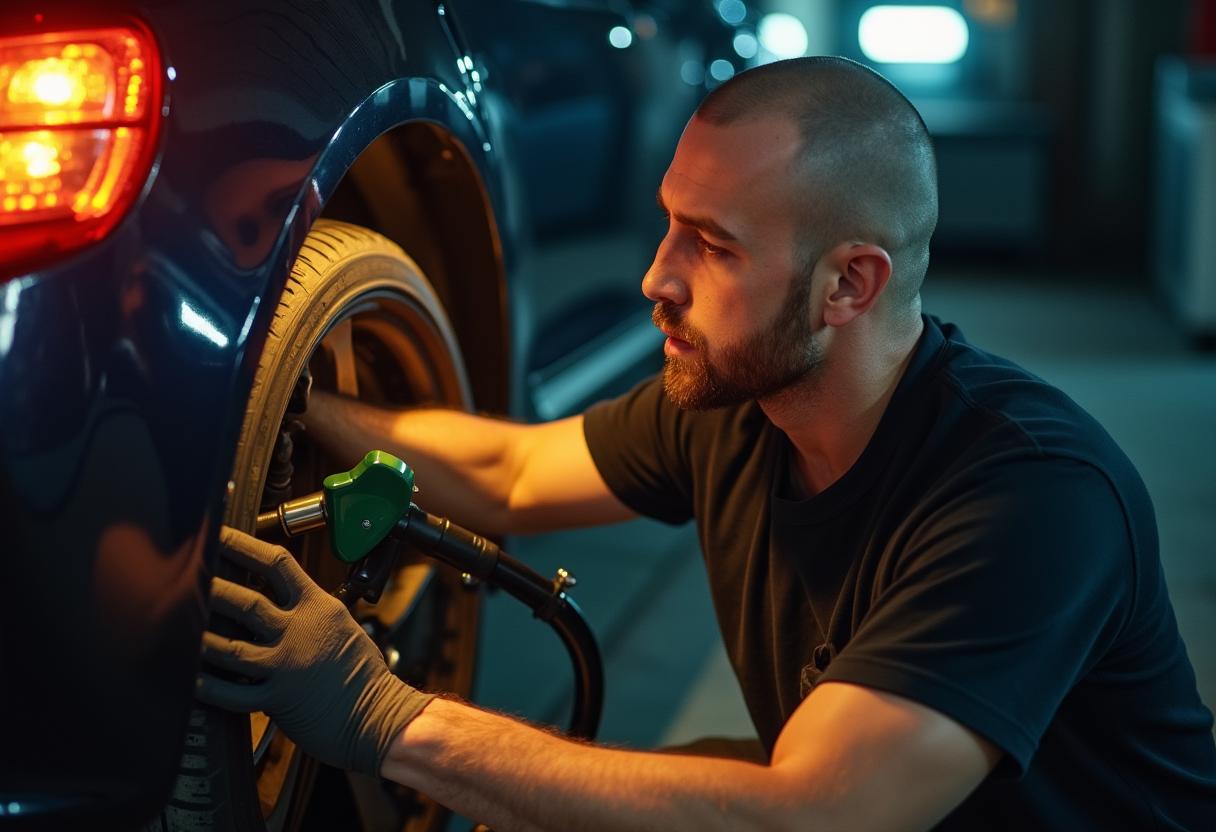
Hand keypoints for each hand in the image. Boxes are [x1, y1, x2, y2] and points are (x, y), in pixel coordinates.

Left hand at [195, 526, 434, 774]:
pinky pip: (233, 693)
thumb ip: (312, 612)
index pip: (277, 564)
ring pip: (231, 647)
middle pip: (246, 602)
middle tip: (188, 578)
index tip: (220, 536)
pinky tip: (191, 678)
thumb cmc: (366, 676)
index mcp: (319, 608)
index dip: (244, 547)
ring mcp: (287, 665)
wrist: (381, 716)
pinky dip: (209, 686)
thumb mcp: (344, 628)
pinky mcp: (278, 699)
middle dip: (213, 588)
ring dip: (202, 637)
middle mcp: (300, 632)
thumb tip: (282, 600)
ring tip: (181, 626)